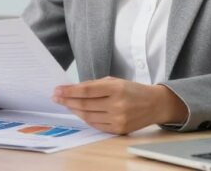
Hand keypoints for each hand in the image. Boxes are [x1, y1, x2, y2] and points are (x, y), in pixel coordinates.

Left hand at [52, 77, 187, 134]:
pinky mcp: (119, 129)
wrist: (155, 104)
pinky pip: (96, 125)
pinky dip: (86, 119)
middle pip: (85, 104)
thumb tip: (72, 89)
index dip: (69, 91)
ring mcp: (118, 119)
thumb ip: (94, 85)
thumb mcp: (114, 81)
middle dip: (67, 101)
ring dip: (74, 110)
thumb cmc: (132, 90)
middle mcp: (117, 104)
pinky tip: (79, 112)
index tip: (57, 90)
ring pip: (88, 116)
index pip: (86, 91)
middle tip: (56, 97)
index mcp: (116, 88)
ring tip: (66, 104)